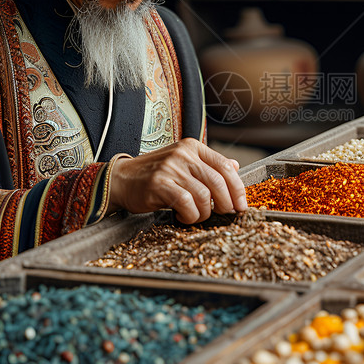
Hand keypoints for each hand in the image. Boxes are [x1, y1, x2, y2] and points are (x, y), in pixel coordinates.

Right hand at [106, 138, 247, 222]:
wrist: (121, 179)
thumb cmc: (155, 175)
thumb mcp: (183, 164)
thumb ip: (208, 165)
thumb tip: (235, 167)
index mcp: (192, 147)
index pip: (224, 166)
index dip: (237, 188)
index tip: (242, 204)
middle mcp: (183, 154)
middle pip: (218, 181)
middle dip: (226, 202)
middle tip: (225, 213)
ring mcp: (171, 168)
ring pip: (203, 195)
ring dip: (204, 212)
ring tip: (196, 215)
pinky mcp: (159, 183)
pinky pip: (186, 203)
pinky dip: (190, 215)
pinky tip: (184, 216)